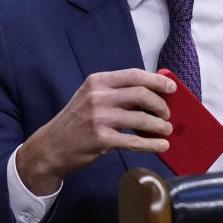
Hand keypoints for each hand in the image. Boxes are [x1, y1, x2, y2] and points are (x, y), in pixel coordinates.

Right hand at [16, 69, 175, 194]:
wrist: (51, 147)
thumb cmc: (76, 121)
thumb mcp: (91, 97)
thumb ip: (117, 92)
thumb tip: (152, 93)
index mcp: (97, 81)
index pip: (134, 75)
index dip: (157, 80)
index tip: (172, 87)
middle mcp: (98, 96)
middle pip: (142, 94)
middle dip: (160, 104)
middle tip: (167, 114)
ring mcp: (98, 118)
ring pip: (141, 118)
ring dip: (159, 125)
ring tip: (166, 130)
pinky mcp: (101, 139)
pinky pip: (134, 141)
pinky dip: (152, 144)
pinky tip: (161, 146)